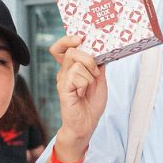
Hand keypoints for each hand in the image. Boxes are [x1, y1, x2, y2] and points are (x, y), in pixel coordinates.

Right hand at [49, 34, 106, 161]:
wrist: (86, 124)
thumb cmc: (91, 104)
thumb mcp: (100, 81)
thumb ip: (98, 65)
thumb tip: (101, 50)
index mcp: (71, 68)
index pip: (61, 48)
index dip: (67, 39)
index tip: (81, 38)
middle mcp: (64, 72)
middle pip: (71, 51)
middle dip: (89, 59)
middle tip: (95, 73)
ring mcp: (62, 80)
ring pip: (77, 63)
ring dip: (90, 75)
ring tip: (88, 88)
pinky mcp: (63, 88)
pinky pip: (76, 76)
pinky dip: (85, 84)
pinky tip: (81, 94)